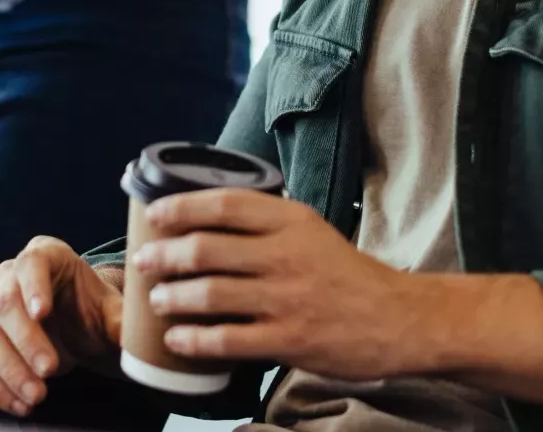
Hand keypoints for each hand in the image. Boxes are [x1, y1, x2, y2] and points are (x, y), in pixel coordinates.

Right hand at [0, 236, 125, 416]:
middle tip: (49, 369)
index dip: (34, 287)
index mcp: (44, 256)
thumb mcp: (109, 311)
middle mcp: (10, 278)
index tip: (42, 313)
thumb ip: (120, 321)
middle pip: (5, 302)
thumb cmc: (91, 310)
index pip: (31, 263)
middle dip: (26, 339)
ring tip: (37, 395)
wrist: (77, 329)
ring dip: (10, 369)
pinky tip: (19, 404)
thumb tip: (135, 338)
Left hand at [134, 190, 430, 382]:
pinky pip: (229, 339)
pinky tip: (176, 339)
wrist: (398, 319)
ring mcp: (288, 299)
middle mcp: (287, 255)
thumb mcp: (312, 232)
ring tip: (157, 299)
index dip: (181, 207)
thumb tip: (206, 219)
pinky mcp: (290, 339)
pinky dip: (195, 339)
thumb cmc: (347, 275)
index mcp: (293, 221)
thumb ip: (267, 224)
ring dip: (173, 297)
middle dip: (164, 255)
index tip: (155, 216)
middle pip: (207, 249)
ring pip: (211, 294)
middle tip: (144, 261)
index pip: (225, 204)